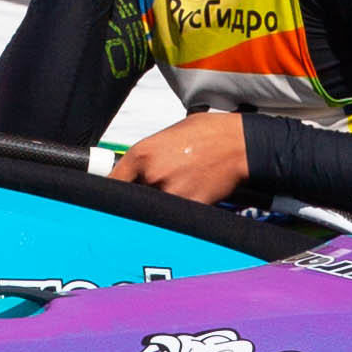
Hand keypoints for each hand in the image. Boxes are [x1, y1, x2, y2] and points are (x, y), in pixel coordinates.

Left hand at [107, 108, 250, 203]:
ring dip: (163, 206)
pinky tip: (196, 194)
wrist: (240, 143)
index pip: (112, 183)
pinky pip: (178, 217)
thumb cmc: (207, 134)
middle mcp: (152, 174)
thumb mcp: (167, 136)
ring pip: (155, 211)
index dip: (111, 193)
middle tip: (159, 189)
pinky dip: (183, 213)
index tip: (112, 199)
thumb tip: (133, 174)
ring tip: (183, 187)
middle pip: (133, 200)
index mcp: (142, 154)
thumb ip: (146, 157)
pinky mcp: (191, 208)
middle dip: (141, 199)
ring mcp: (171, 193)